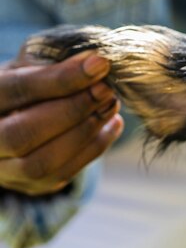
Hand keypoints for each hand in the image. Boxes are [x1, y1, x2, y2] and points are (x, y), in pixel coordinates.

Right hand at [0, 51, 122, 195]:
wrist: (16, 116)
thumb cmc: (27, 84)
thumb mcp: (30, 65)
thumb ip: (55, 62)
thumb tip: (96, 62)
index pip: (16, 90)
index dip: (60, 79)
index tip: (99, 64)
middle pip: (22, 134)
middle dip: (73, 110)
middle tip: (107, 89)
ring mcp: (3, 170)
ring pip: (41, 163)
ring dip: (85, 132)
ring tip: (111, 105)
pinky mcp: (30, 186)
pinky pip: (63, 175)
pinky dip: (94, 147)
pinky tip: (113, 123)